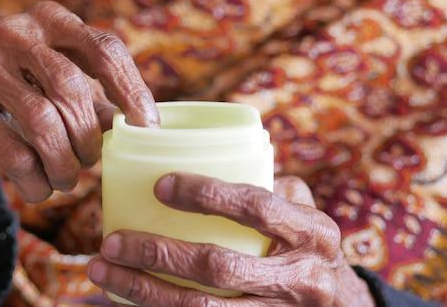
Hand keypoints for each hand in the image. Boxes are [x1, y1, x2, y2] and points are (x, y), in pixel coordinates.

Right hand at [0, 1, 158, 283]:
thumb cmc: (23, 102)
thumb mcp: (62, 93)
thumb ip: (100, 102)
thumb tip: (144, 125)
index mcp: (50, 19)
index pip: (104, 49)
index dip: (131, 92)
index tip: (147, 128)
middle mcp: (13, 31)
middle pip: (71, 86)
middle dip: (89, 135)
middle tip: (92, 162)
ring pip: (41, 120)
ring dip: (63, 163)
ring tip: (67, 180)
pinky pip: (13, 151)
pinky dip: (35, 180)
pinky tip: (39, 189)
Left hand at [87, 174, 375, 306]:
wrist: (344, 306)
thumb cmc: (308, 244)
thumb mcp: (302, 210)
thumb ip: (265, 184)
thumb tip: (202, 154)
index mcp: (312, 231)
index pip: (255, 207)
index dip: (206, 194)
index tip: (158, 186)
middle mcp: (302, 277)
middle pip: (219, 266)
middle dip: (158, 253)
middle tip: (112, 240)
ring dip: (144, 290)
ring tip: (102, 270)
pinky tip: (123, 300)